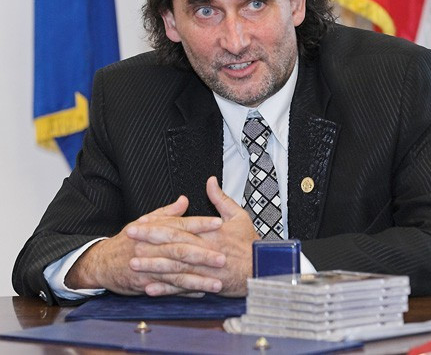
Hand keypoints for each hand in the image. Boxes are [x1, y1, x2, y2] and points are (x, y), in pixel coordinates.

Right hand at [64, 196, 225, 295]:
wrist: (102, 262)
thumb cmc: (128, 240)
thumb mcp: (145, 221)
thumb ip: (168, 212)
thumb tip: (184, 200)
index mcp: (155, 229)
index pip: (181, 224)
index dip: (200, 224)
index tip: (219, 223)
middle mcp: (153, 247)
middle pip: (181, 249)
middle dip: (203, 254)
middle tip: (223, 257)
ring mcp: (149, 266)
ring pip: (177, 272)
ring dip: (198, 279)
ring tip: (217, 282)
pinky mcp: (146, 283)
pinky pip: (168, 288)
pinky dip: (184, 291)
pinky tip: (200, 292)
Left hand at [129, 177, 259, 296]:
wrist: (263, 269)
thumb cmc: (250, 243)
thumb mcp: (238, 215)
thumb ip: (221, 199)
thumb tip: (210, 181)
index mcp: (209, 232)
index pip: (179, 226)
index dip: (158, 224)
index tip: (140, 222)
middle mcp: (204, 249)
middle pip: (172, 244)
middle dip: (148, 241)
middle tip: (129, 238)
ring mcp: (204, 269)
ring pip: (174, 267)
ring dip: (152, 266)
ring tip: (133, 264)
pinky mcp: (206, 284)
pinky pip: (183, 288)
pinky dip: (166, 289)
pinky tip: (149, 288)